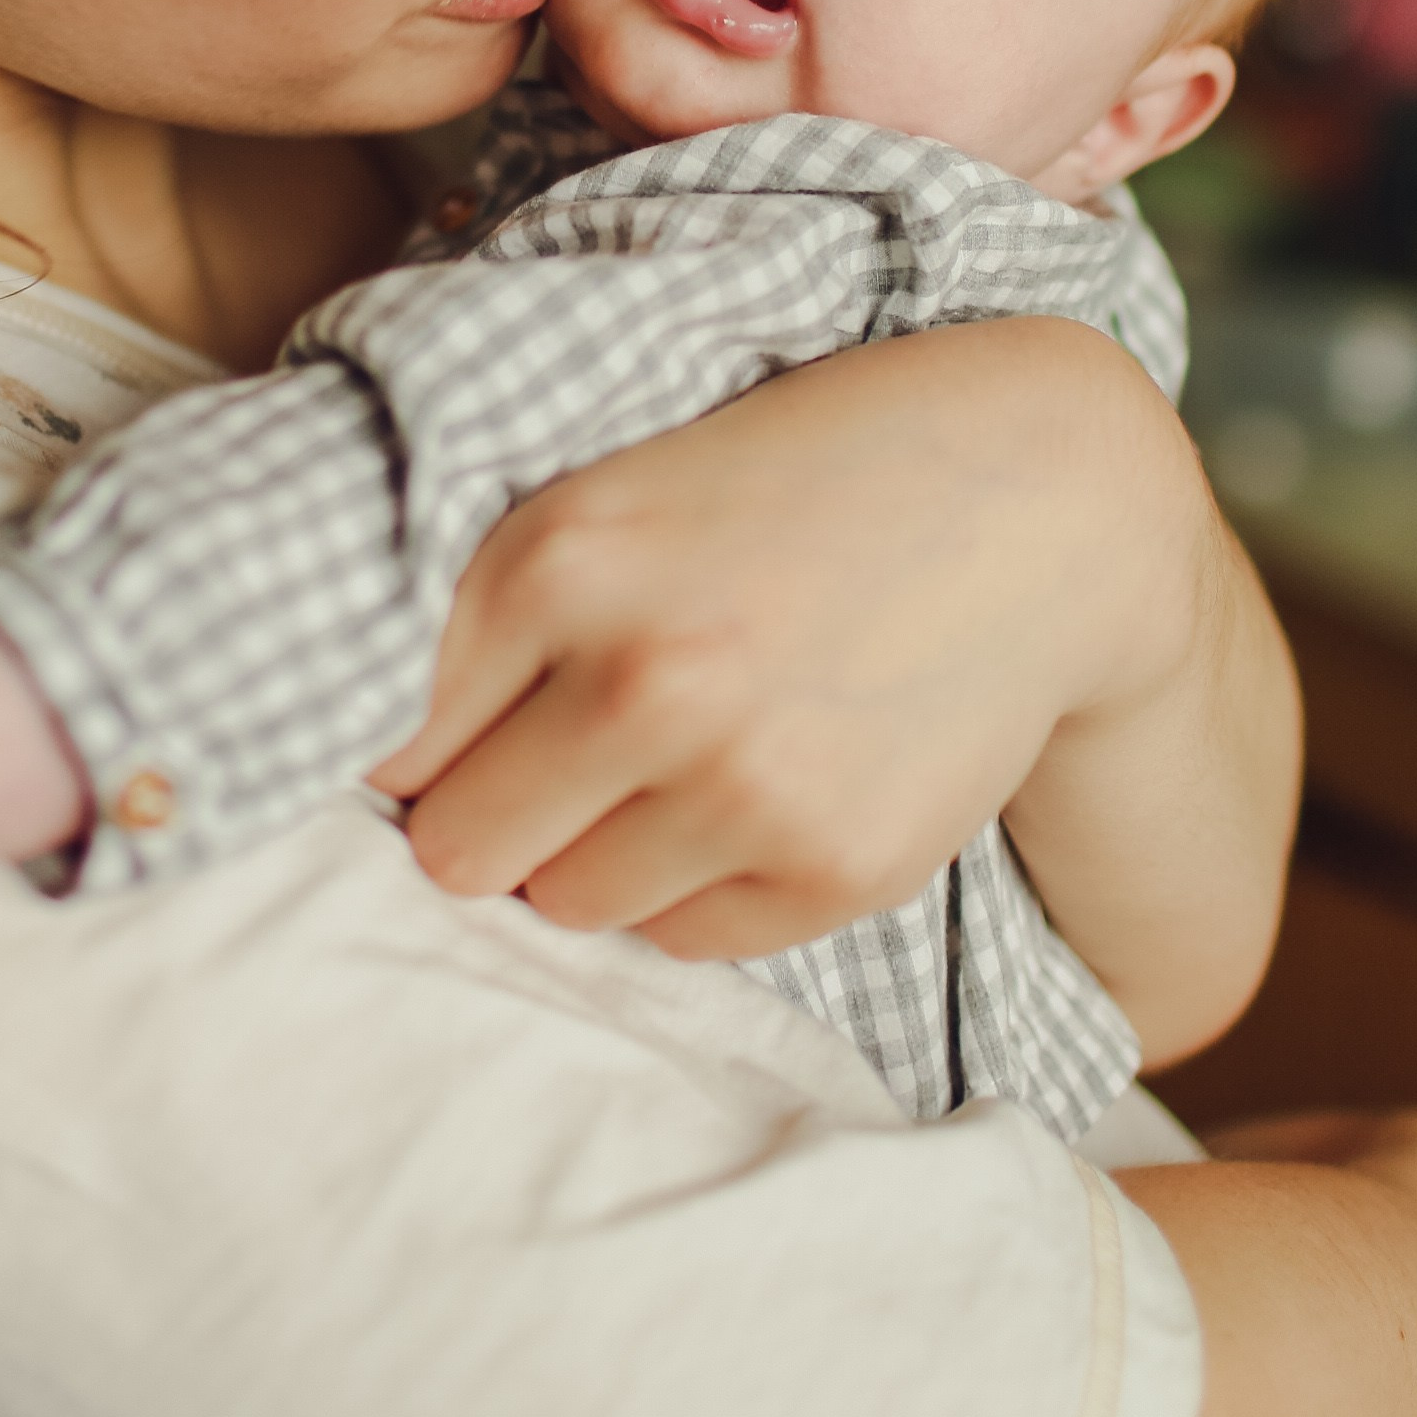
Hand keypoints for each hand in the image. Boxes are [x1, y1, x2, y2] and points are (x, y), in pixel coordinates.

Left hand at [377, 318, 1233, 958]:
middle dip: (492, 813)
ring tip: (679, 757)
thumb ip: (498, 611)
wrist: (1043, 495)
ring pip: (566, 905)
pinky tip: (763, 783)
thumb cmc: (804, 478)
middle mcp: (637, 681)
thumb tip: (372, 768)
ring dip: (596, 854)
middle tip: (561, 755)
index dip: (409, 747)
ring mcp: (740, 785)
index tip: (443, 740)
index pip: (386, 741)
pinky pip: (684, 939)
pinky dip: (698, 886)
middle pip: (458, 850)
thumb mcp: (622, 489)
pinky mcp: (831, 867)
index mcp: (553, 557)